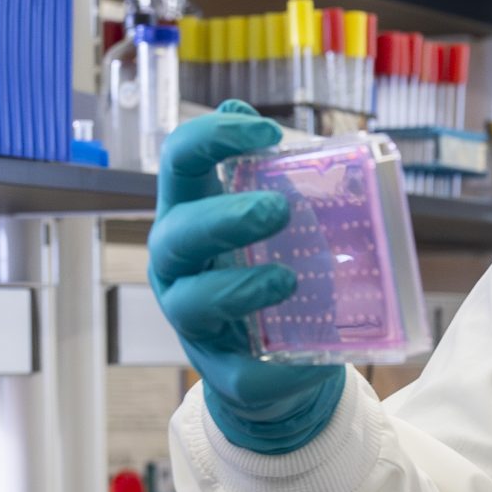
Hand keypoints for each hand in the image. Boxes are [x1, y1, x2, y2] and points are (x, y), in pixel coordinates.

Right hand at [150, 103, 344, 453]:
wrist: (277, 361)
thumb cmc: (267, 270)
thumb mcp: (268, 220)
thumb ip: (267, 174)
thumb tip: (257, 116)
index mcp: (189, 215)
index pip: (178, 162)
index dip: (211, 138)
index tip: (266, 131)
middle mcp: (178, 265)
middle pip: (177, 235)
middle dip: (223, 219)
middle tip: (277, 208)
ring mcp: (193, 321)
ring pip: (192, 303)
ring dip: (238, 288)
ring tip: (286, 280)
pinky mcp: (222, 373)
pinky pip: (241, 375)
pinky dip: (279, 369)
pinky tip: (314, 360)